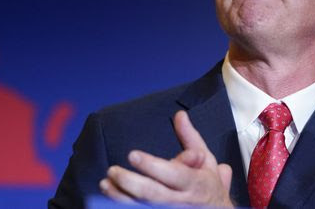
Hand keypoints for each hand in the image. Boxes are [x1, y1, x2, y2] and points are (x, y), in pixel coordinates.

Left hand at [99, 110, 233, 206]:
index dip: (152, 166)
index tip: (133, 155)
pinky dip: (124, 205)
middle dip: (130, 182)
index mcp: (196, 182)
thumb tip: (179, 115)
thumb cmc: (208, 187)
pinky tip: (112, 197)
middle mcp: (183, 201)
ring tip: (106, 183)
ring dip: (120, 196)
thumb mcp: (207, 161)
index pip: (173, 174)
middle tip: (113, 170)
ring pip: (142, 206)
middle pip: (153, 194)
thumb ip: (190, 138)